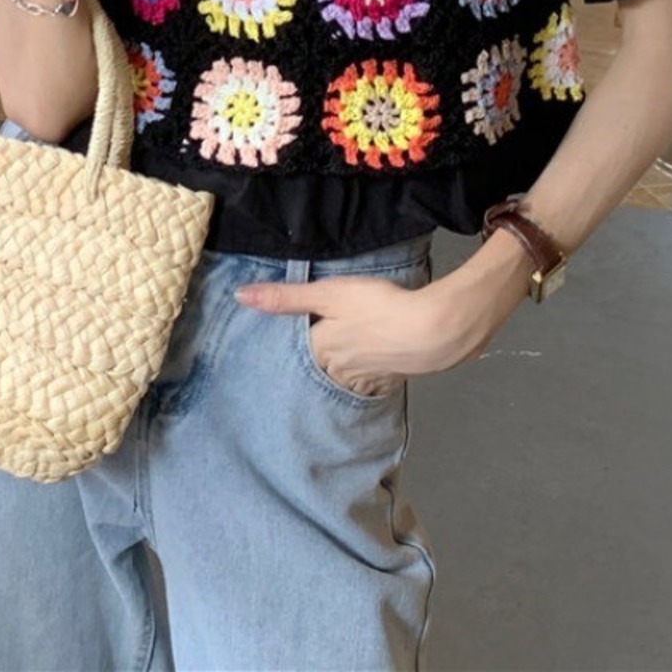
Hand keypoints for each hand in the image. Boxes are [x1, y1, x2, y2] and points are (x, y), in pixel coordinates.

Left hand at [234, 262, 529, 398]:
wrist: (432, 331)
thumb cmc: (378, 308)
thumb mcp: (328, 294)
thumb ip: (286, 297)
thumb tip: (240, 296)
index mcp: (320, 351)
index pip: (297, 348)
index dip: (296, 339)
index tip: (292, 332)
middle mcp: (338, 371)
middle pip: (320, 364)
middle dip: (318, 356)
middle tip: (320, 341)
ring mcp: (366, 377)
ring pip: (344, 374)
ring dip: (342, 366)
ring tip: (344, 350)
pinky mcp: (391, 378)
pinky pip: (371, 378)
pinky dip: (369, 370)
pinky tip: (374, 359)